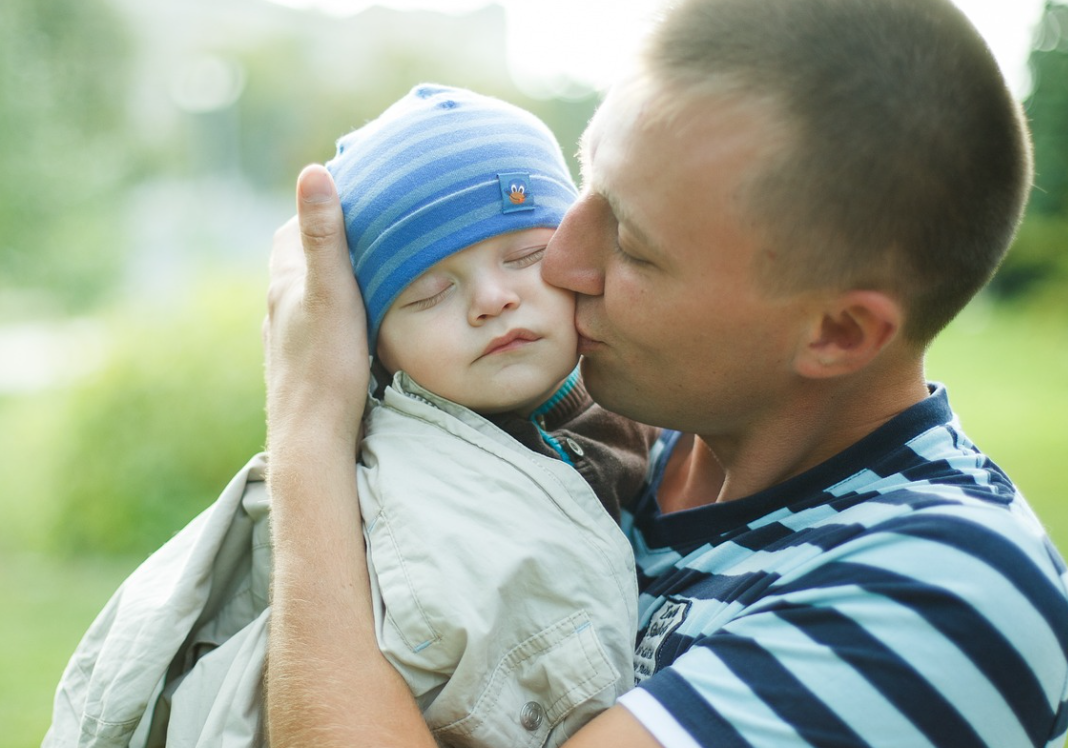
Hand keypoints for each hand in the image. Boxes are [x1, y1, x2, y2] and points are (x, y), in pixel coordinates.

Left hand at [264, 164, 367, 454]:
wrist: (313, 441)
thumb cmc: (325, 368)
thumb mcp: (332, 294)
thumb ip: (323, 236)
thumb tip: (314, 171)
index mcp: (284, 286)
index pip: (293, 231)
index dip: (319, 209)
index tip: (351, 194)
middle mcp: (279, 310)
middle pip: (301, 263)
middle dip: (328, 243)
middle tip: (369, 229)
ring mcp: (289, 341)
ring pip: (309, 298)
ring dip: (334, 281)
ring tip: (370, 270)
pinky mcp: (303, 367)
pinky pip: (319, 326)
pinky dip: (337, 312)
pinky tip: (358, 323)